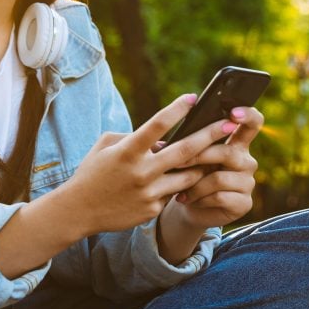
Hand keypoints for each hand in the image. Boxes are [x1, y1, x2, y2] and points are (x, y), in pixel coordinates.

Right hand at [57, 94, 237, 236]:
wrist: (79, 211)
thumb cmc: (93, 172)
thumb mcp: (106, 146)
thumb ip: (133, 137)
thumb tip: (162, 138)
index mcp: (127, 151)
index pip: (157, 125)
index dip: (177, 109)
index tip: (194, 98)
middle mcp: (141, 171)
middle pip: (185, 150)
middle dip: (211, 135)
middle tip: (230, 123)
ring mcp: (149, 193)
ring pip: (188, 176)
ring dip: (201, 165)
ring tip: (212, 155)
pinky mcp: (152, 210)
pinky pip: (172, 194)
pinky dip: (174, 186)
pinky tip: (169, 184)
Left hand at [164, 106, 263, 230]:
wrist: (189, 205)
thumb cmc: (188, 174)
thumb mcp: (189, 155)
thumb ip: (189, 143)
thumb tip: (166, 142)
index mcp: (237, 143)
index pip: (252, 123)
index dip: (247, 115)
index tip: (233, 113)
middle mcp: (246, 161)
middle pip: (227, 152)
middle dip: (199, 156)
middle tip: (177, 162)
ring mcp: (248, 183)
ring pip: (219, 178)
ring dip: (195, 184)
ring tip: (179, 188)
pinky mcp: (244, 203)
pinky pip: (220, 197)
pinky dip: (199, 198)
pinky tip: (187, 199)